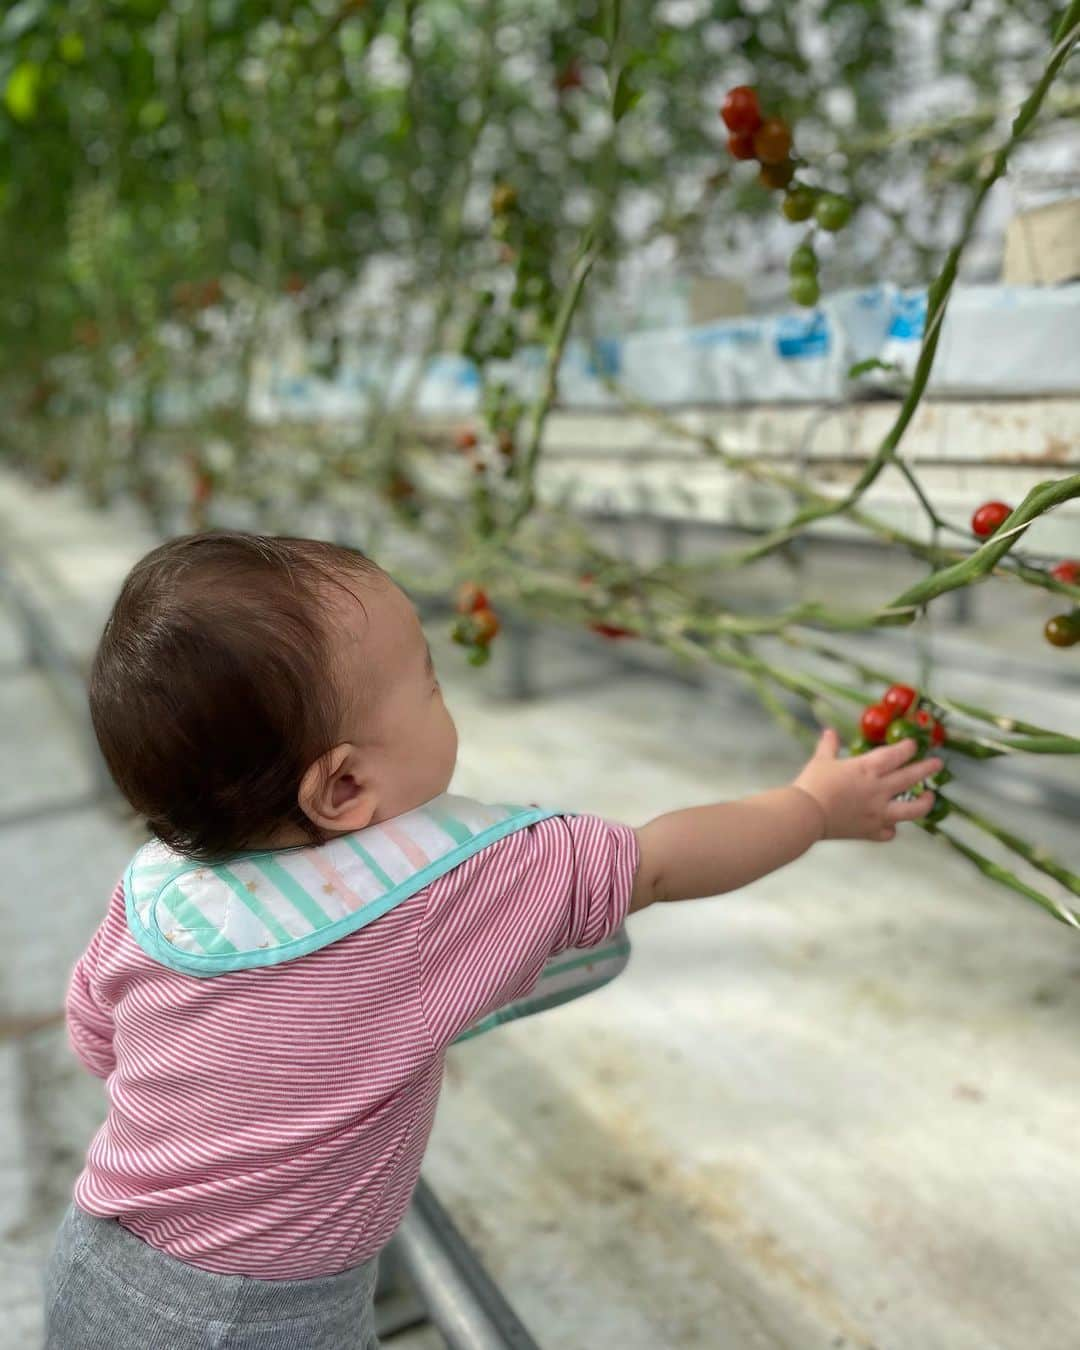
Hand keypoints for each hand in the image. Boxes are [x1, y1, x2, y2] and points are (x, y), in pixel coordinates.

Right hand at [792, 727, 941, 842]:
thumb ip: (829, 746)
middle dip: (927, 769)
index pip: (896, 755)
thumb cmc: (813, 784)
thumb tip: (829, 732)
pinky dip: (890, 828)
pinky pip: (889, 832)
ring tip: (930, 797)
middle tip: (937, 764)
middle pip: (911, 777)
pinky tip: (890, 826)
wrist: (807, 815)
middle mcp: (879, 789)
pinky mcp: (871, 831)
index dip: (908, 748)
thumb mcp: (821, 760)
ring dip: (924, 803)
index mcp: (868, 768)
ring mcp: (878, 812)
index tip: (914, 745)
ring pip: (912, 809)